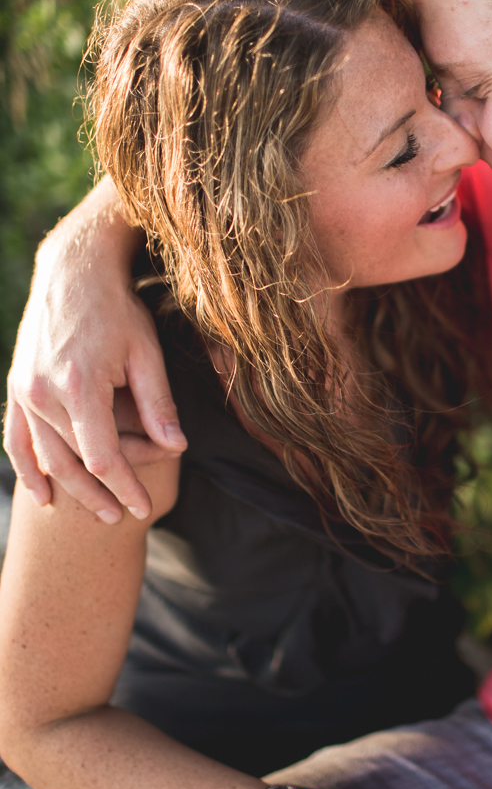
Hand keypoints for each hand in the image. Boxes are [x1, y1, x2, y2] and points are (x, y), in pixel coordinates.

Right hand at [4, 180, 185, 521]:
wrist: (74, 270)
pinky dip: (28, 469)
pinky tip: (43, 495)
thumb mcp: (148, 353)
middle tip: (125, 517)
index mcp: (81, 386)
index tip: (144, 507)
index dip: (125, 487)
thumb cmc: (119, 309)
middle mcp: (45, 393)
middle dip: (101, 493)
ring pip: (46, 456)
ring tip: (96, 512)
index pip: (104, 457)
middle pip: (74, 463)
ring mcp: (25, 391)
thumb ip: (158, 404)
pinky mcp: (16, 386)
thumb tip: (178, 447)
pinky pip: (16, 439)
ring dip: (69, 489)